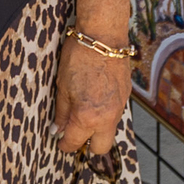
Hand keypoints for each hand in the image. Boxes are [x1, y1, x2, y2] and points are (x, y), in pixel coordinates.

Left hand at [53, 33, 131, 154]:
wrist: (103, 36)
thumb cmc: (79, 57)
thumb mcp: (62, 85)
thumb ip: (62, 112)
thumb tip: (57, 129)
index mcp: (86, 116)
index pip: (74, 142)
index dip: (64, 145)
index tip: (60, 142)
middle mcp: (106, 117)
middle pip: (100, 148)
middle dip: (87, 145)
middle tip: (74, 134)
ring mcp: (119, 107)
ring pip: (110, 131)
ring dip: (98, 129)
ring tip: (85, 114)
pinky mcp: (126, 96)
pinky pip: (116, 114)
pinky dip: (106, 114)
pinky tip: (97, 99)